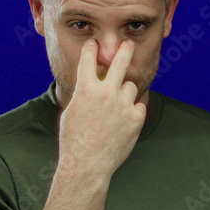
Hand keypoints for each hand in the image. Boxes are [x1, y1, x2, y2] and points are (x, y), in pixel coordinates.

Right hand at [57, 40, 146, 179]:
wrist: (87, 164)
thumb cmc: (74, 141)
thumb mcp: (71, 112)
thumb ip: (83, 95)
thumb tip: (89, 86)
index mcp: (86, 89)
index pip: (89, 58)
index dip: (92, 49)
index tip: (94, 44)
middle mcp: (106, 92)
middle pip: (120, 61)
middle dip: (125, 49)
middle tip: (128, 44)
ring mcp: (123, 104)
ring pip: (129, 86)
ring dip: (124, 92)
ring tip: (115, 108)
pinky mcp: (136, 118)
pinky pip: (138, 106)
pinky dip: (132, 111)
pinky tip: (123, 122)